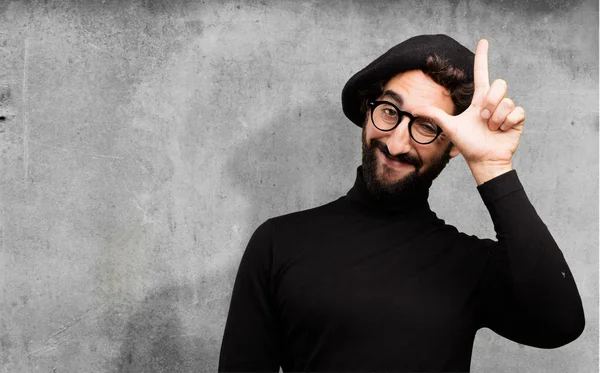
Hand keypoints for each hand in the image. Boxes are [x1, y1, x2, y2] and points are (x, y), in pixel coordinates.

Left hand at [417, 39, 525, 184]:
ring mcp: (507, 110)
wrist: (483, 160)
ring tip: (491, 128)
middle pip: (499, 84)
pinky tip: (502, 130)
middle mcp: (494, 102)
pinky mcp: (517, 119)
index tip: (483, 41)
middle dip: (490, 102)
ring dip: (496, 117)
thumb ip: (436, 115)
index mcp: (480, 100)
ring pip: (506, 100)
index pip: (482, 74)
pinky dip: (507, 123)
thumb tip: (416, 108)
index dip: (482, 58)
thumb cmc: (468, 145)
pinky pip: (516, 111)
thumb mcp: (450, 127)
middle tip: (482, 118)